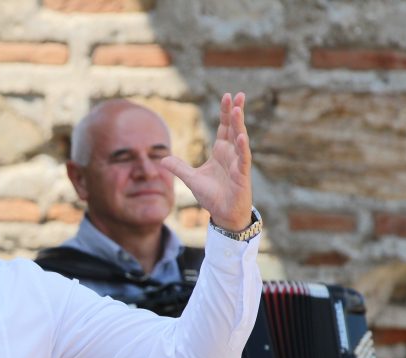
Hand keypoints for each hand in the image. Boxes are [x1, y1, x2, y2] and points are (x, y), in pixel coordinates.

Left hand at [160, 92, 252, 230]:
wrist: (224, 214)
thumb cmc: (212, 196)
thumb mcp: (191, 179)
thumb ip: (179, 167)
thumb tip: (162, 159)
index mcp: (221, 151)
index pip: (224, 127)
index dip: (225, 112)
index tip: (227, 96)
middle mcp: (231, 154)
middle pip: (234, 128)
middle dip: (236, 111)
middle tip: (239, 94)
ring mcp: (238, 163)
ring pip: (240, 139)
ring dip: (239, 125)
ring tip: (238, 109)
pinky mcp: (242, 174)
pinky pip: (243, 158)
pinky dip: (242, 148)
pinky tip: (242, 136)